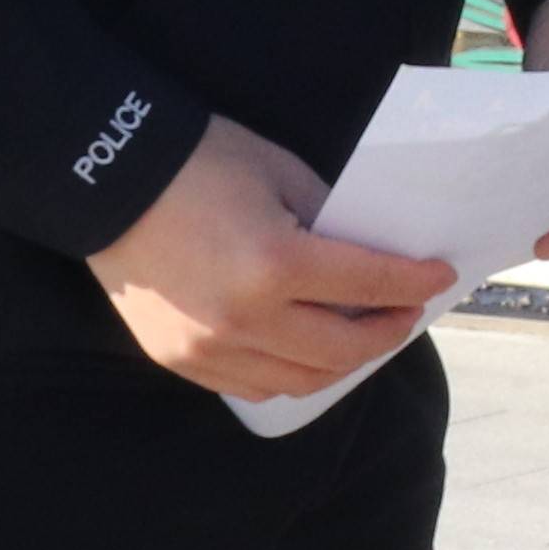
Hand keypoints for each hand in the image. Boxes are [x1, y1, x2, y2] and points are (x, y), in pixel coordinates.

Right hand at [89, 117, 459, 401]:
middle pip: (342, 350)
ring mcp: (209, 349)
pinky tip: (308, 351)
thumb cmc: (201, 163)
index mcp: (276, 264)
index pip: (368, 286)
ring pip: (300, 381)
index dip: (414, 283)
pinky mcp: (181, 361)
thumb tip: (370, 254)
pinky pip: (253, 386)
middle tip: (406, 311)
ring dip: (342, 362)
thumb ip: (330, 221)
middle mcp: (245, 318)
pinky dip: (291, 373)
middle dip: (388, 331)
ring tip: (361, 335)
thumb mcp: (283, 174)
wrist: (109, 180)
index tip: (439, 277)